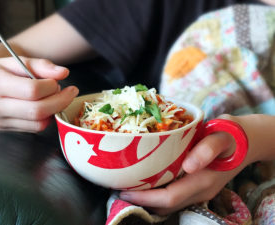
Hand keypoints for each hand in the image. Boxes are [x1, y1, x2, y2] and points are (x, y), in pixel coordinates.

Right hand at [0, 57, 77, 131]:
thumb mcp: (12, 61)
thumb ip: (39, 65)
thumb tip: (64, 73)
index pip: (33, 90)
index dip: (52, 86)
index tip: (58, 81)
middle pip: (38, 110)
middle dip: (61, 101)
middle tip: (70, 91)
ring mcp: (0, 120)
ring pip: (38, 123)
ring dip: (55, 111)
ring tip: (56, 98)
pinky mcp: (5, 128)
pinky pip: (33, 128)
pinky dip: (45, 118)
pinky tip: (46, 107)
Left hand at [120, 115, 253, 214]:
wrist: (246, 141)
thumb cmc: (230, 136)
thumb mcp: (221, 136)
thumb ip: (207, 149)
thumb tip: (189, 166)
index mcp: (203, 181)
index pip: (169, 198)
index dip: (145, 199)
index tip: (124, 192)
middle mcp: (200, 191)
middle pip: (166, 206)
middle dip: (142, 202)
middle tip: (120, 189)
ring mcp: (200, 191)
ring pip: (169, 204)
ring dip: (148, 200)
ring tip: (129, 187)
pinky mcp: (198, 187)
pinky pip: (174, 197)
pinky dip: (157, 195)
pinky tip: (147, 183)